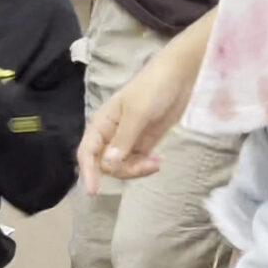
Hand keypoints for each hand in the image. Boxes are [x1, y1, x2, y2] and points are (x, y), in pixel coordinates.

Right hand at [78, 44, 201, 194]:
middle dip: (122, 170)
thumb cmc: (153, 88)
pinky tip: (158, 161)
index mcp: (102, 123)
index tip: (93, 191)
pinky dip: (145, 166)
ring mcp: (128, 139)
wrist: (180, 76)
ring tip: (156, 162)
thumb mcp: (138, 113)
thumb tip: (108, 165)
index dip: (87, 172)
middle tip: (146, 165)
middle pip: (105, 163)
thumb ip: (123, 140)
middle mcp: (111, 133)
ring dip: (136, 169)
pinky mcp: (144, 142)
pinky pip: (137, 162)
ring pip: (122, 166)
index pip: (87, 152)